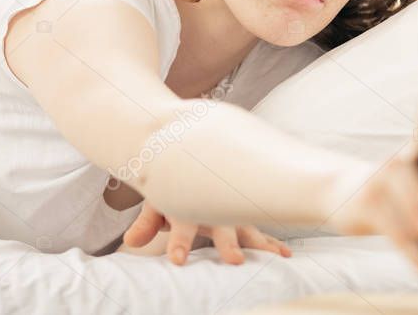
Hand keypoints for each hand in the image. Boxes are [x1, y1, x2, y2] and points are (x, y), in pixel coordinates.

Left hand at [122, 200, 292, 265]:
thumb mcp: (157, 200)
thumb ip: (146, 222)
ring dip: (261, 243)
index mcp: (190, 201)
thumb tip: (132, 241)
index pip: (183, 223)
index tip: (177, 259)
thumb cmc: (175, 184)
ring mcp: (232, 211)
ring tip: (277, 256)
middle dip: (228, 244)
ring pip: (248, 227)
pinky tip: (286, 254)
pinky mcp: (243, 217)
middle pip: (223, 226)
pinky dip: (272, 242)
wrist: (194, 157)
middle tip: (234, 261)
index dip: (179, 241)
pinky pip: (260, 230)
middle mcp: (215, 205)